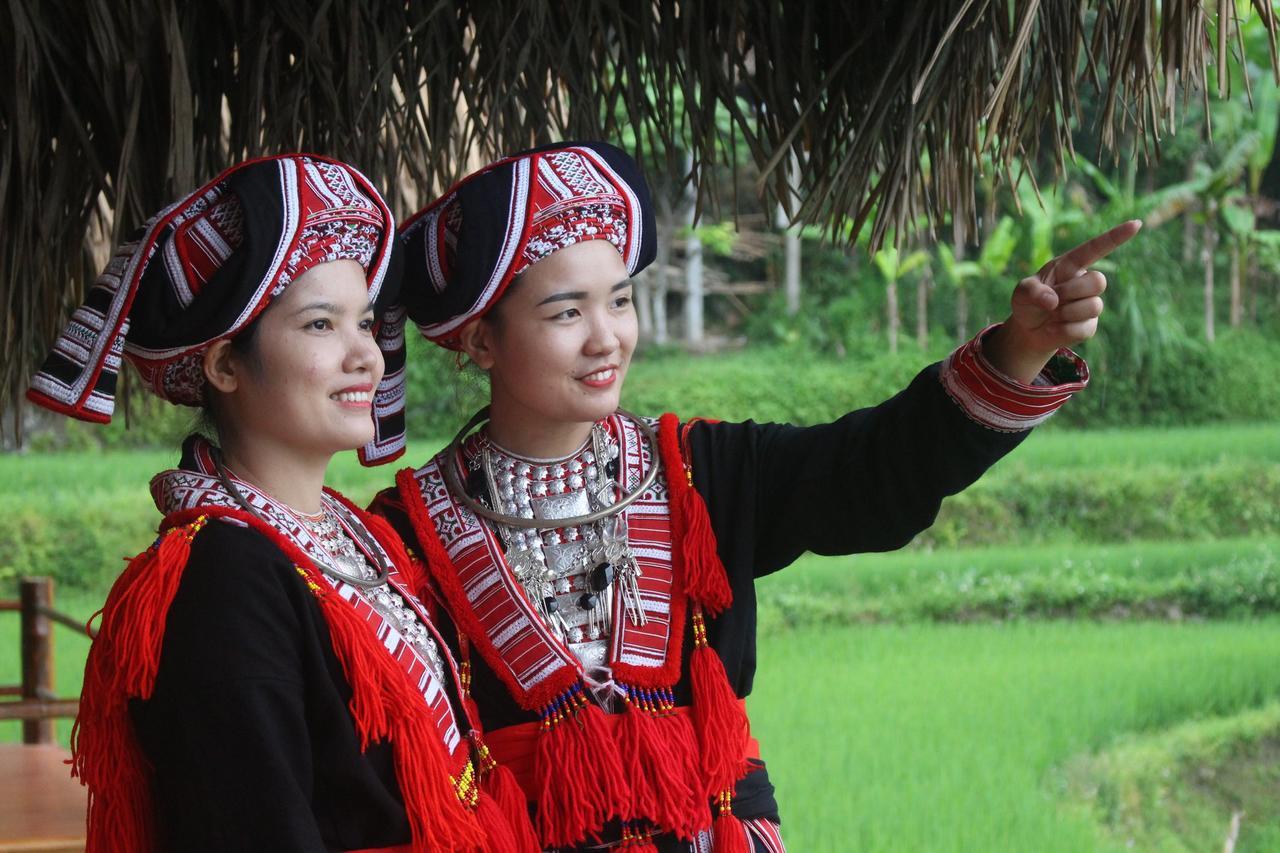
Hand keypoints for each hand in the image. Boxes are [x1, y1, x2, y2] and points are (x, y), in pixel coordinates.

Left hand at [985, 220, 1141, 382]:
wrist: (1028, 330)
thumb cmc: (1028, 302)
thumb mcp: (1022, 292)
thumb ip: (1031, 291)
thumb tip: (1052, 301)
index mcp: (1070, 265)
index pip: (1095, 248)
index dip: (1115, 236)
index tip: (1136, 224)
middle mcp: (1084, 282)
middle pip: (1099, 281)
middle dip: (1072, 291)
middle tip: (1052, 300)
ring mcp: (1090, 305)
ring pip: (1093, 306)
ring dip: (1065, 313)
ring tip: (1052, 315)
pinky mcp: (1089, 326)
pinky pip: (1083, 329)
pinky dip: (1062, 331)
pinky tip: (1053, 328)